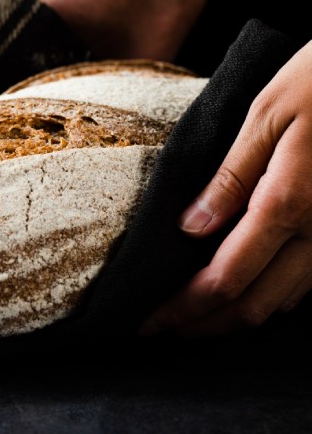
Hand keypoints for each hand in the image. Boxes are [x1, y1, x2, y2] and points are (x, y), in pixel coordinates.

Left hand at [141, 41, 311, 337]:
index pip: (226, 277)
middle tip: (164, 327)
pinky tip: (242, 287)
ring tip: (193, 314)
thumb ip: (230, 177)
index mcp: (287, 203)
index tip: (150, 318)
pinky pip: (305, 284)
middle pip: (254, 304)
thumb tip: (191, 227)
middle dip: (204, 323)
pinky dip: (267, 296)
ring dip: (234, 315)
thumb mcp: (265, 119)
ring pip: (282, 302)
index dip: (185, 306)